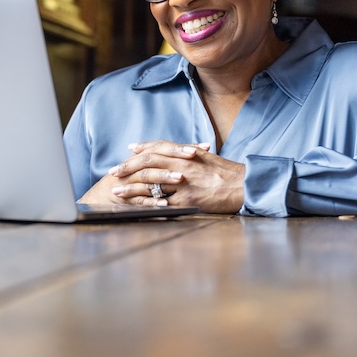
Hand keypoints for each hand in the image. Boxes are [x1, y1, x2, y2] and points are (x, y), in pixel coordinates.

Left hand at [108, 141, 245, 213]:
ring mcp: (184, 184)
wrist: (244, 186)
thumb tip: (168, 150)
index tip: (126, 153)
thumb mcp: (205, 157)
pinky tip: (136, 207)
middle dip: (127, 168)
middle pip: (148, 164)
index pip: (157, 149)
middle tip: (112, 173)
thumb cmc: (225, 172)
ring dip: (131, 189)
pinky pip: (164, 204)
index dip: (140, 150)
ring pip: (151, 185)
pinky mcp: (188, 201)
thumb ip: (185, 152)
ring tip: (117, 192)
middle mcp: (182, 166)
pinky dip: (148, 205)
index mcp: (186, 154)